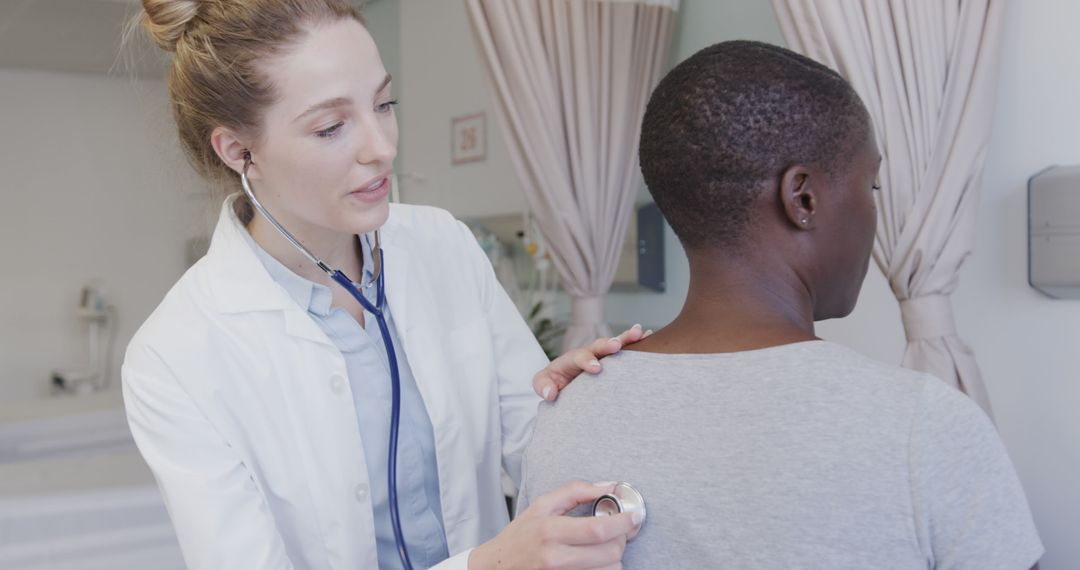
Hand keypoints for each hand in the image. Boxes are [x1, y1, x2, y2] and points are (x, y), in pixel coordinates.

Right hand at [468, 481, 639, 569]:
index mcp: (550, 530)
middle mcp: (555, 557)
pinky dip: (604, 568)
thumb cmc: (520, 535)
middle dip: (621, 540)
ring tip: (603, 547)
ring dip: (614, 557)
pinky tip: (594, 559)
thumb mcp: (542, 505)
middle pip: (609, 553)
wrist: (497, 567)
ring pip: (609, 569)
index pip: (598, 529)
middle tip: (619, 531)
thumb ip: (576, 491)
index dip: (623, 522)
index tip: (634, 515)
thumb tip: (609, 486)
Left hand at [533, 325, 650, 400]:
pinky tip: (650, 336)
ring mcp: (602, 356)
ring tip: (641, 332)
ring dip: (627, 338)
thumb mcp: (543, 383)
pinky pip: (626, 350)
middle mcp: (589, 353)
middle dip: (608, 344)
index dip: (587, 360)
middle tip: (617, 345)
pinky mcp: (613, 361)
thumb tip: (550, 393)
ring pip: (615, 344)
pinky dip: (637, 343)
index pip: (579, 357)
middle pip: (599, 345)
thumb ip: (542, 385)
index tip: (597, 368)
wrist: (564, 381)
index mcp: (572, 359)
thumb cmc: (554, 381)